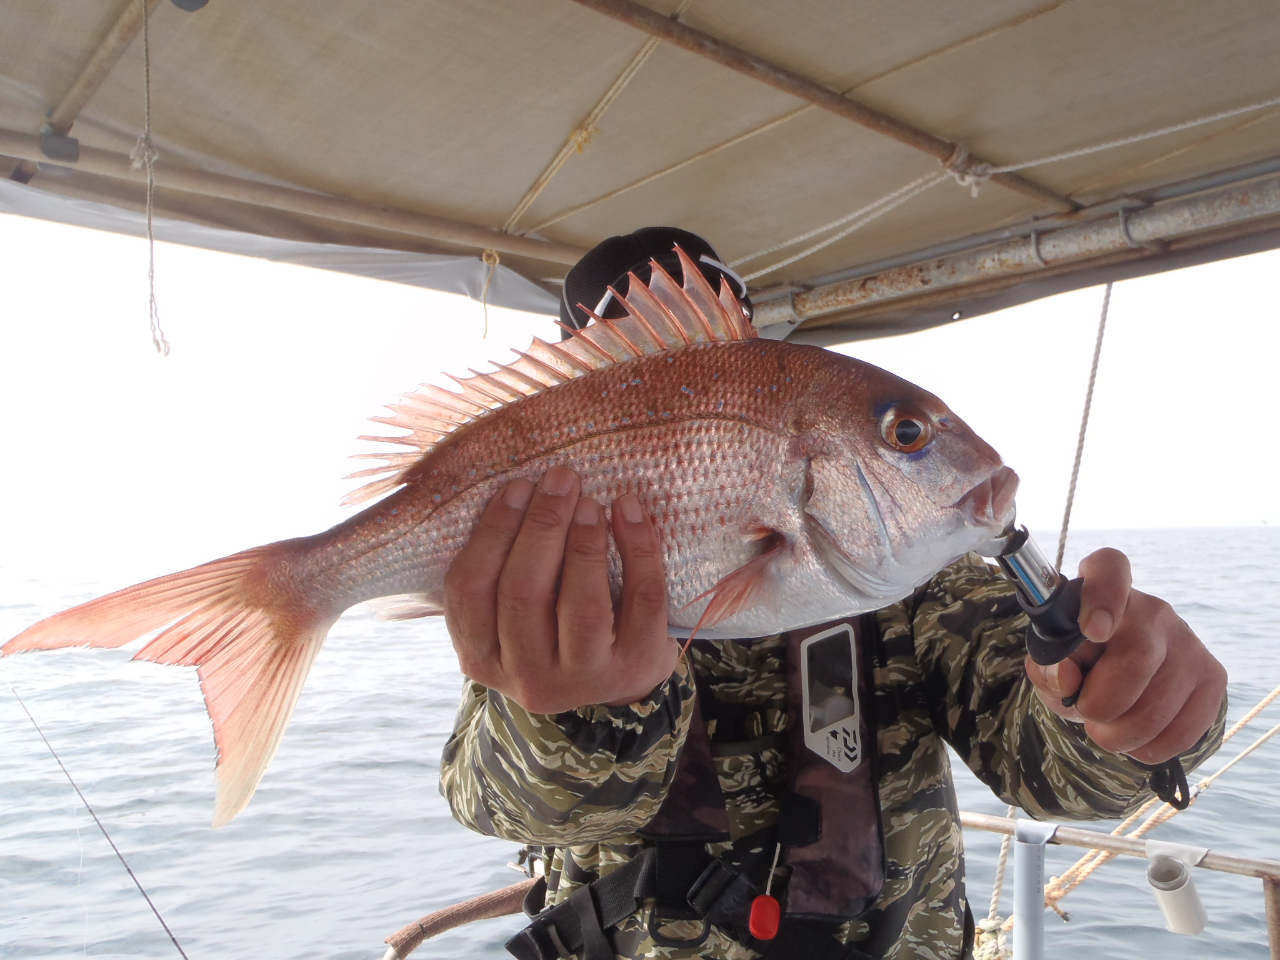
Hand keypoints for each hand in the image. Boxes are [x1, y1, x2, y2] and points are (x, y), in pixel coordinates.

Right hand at [443, 466, 677, 712]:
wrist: (619, 682)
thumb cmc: (555, 629)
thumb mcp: (511, 617)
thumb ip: (501, 571)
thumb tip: (515, 491)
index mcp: (482, 658)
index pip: (470, 591)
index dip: (492, 532)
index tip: (517, 487)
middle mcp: (528, 678)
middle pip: (523, 595)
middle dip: (541, 526)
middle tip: (560, 480)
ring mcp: (585, 678)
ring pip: (582, 607)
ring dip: (585, 543)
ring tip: (591, 502)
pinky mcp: (637, 665)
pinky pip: (642, 602)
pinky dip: (639, 550)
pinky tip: (629, 513)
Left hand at [1024, 548, 1226, 764]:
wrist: (1120, 681)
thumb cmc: (1078, 664)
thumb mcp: (1050, 664)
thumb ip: (1046, 666)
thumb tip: (1066, 676)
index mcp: (1104, 589)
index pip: (1109, 568)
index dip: (1103, 597)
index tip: (1092, 630)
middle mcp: (1153, 609)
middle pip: (1136, 661)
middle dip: (1099, 704)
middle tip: (1086, 711)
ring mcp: (1190, 642)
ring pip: (1156, 709)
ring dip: (1118, 735)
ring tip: (1106, 727)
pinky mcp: (1213, 678)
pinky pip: (1181, 732)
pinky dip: (1148, 749)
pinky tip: (1135, 737)